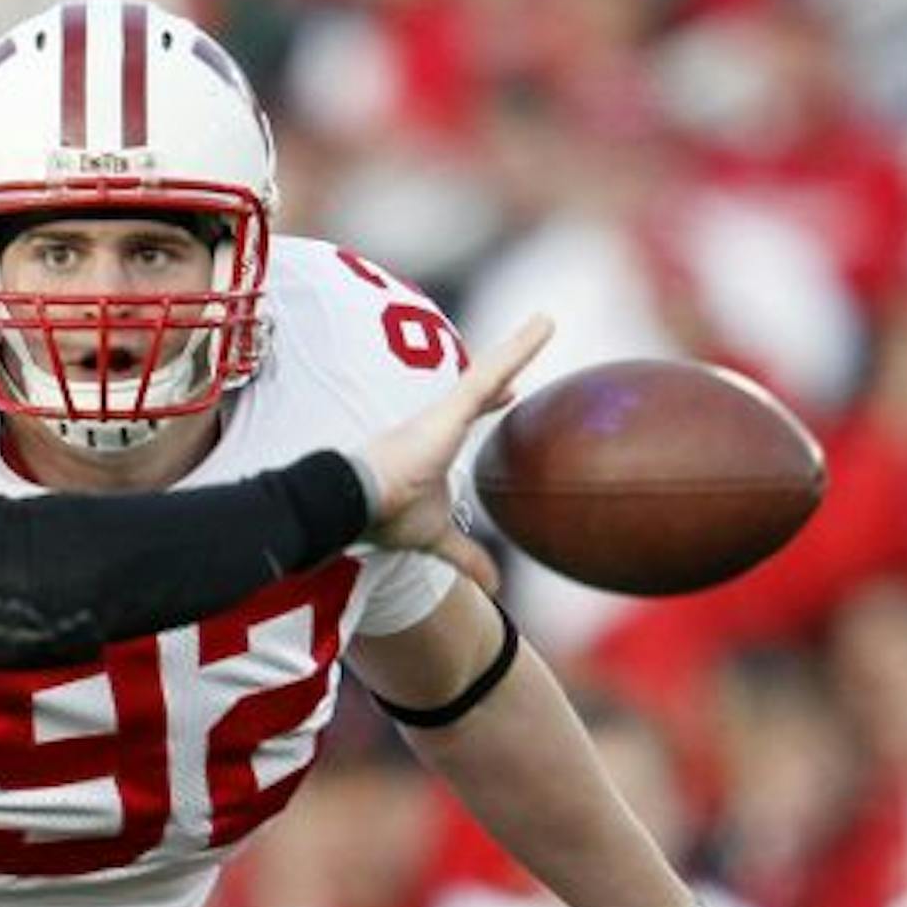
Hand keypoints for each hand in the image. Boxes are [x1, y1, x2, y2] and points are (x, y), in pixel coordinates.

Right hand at [359, 315, 552, 586]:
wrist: (358, 505)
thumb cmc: (387, 516)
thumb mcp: (437, 536)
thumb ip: (466, 555)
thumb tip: (494, 587)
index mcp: (434, 444)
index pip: (468, 416)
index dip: (490, 404)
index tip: (510, 395)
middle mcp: (440, 422)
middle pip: (480, 387)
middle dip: (504, 368)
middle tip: (530, 343)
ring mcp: (445, 412)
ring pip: (491, 370)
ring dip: (521, 344)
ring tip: (549, 319)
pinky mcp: (450, 408)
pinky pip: (492, 370)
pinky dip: (520, 347)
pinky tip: (545, 324)